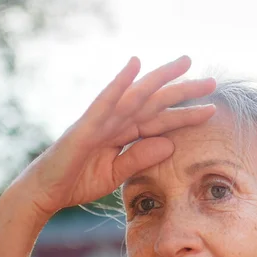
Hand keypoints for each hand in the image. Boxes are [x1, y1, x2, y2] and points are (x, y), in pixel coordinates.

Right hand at [7, 55, 215, 219]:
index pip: (161, 121)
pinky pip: (104, 102)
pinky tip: (135, 65)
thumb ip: (141, 157)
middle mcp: (115, 120)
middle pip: (154, 102)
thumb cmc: (77, 181)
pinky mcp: (85, 126)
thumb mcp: (117, 173)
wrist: (44, 193)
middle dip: (182, 91)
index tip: (212, 109)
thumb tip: (171, 144)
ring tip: (185, 63)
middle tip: (211, 81)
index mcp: (124, 133)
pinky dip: (119, 83)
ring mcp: (100, 120)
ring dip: (160, 78)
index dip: (186, 115)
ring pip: (136, 95)